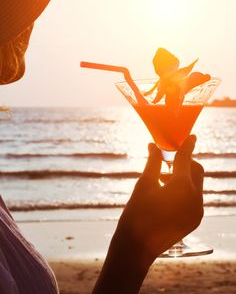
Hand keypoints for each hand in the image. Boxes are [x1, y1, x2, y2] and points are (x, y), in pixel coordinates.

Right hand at [92, 135, 203, 293]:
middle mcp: (195, 199)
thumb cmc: (136, 212)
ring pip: (196, 184)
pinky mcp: (195, 220)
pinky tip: (167, 193)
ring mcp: (197, 211)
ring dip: (183, 176)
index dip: (187, 146)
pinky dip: (185, 190)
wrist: (136, 247)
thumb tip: (153, 146)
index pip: (186, 159)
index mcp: (182, 187)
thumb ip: (153, 163)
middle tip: (166, 162)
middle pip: (196, 171)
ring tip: (161, 180)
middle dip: (184, 163)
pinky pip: (194, 198)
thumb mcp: (144, 183)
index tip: (191, 136)